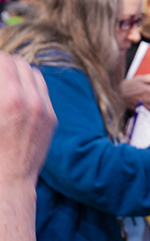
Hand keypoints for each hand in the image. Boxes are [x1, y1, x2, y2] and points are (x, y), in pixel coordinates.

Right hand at [0, 54, 56, 185]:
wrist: (9, 179)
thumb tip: (2, 73)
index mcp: (10, 98)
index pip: (3, 61)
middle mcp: (32, 101)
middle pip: (19, 63)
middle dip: (4, 64)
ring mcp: (45, 110)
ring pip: (34, 74)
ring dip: (19, 72)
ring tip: (5, 79)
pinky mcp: (52, 119)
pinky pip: (43, 91)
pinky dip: (31, 86)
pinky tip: (18, 93)